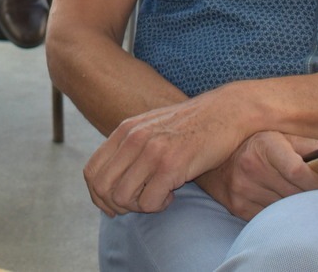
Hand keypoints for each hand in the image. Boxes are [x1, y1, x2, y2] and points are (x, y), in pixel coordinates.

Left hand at [82, 94, 242, 217]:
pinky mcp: (172, 165)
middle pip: (102, 188)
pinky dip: (160, 206)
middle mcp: (134, 138)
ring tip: (159, 195)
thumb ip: (130, 146)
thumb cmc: (192, 125)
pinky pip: (149, 202)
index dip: (99, 196)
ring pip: (123, 198)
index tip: (115, 205)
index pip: (91, 172)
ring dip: (140, 206)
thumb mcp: (152, 127)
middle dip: (118, 205)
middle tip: (140, 203)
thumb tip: (111, 182)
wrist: (227, 112)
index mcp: (125, 130)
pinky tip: (173, 193)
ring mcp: (152, 151)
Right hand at [193, 132, 317, 221]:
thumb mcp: (279, 134)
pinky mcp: (237, 206)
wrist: (212, 154)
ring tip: (301, 198)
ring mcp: (242, 189)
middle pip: (294, 194)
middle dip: (312, 197)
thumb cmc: (254, 142)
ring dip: (297, 207)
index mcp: (265, 146)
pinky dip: (280, 215)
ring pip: (284, 210)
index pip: (298, 172)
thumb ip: (308, 144)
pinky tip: (281, 204)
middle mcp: (250, 168)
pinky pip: (269, 218)